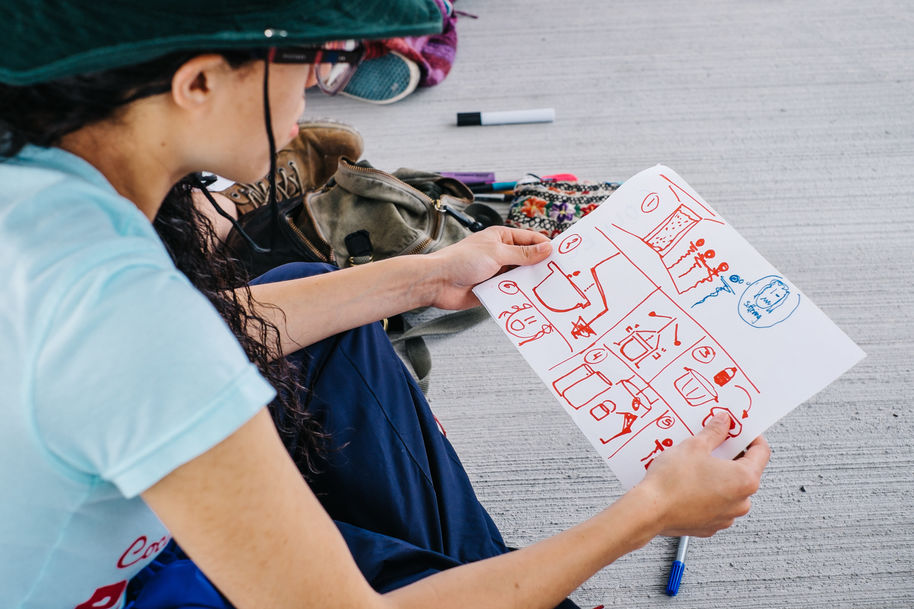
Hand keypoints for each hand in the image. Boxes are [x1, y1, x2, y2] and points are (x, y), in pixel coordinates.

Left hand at [425, 226, 551, 309]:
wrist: (437, 283)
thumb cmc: (461, 260)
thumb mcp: (496, 253)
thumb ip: (523, 254)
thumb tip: (547, 248)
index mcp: (502, 238)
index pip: (531, 240)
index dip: (547, 247)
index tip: (563, 256)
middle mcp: (502, 254)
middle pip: (529, 260)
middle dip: (542, 267)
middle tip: (563, 276)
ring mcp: (498, 272)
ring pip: (522, 277)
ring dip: (532, 283)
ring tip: (551, 291)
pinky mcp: (494, 289)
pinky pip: (512, 292)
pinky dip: (521, 295)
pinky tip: (534, 301)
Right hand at [638, 413, 770, 537]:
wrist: (649, 511)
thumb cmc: (671, 483)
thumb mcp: (694, 446)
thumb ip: (715, 432)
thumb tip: (723, 423)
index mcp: (745, 480)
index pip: (761, 452)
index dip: (751, 437)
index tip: (740, 431)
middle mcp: (741, 502)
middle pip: (745, 471)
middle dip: (730, 456)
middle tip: (713, 444)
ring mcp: (726, 517)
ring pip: (729, 489)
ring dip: (718, 476)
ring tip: (696, 464)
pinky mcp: (710, 525)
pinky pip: (715, 504)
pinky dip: (706, 493)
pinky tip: (689, 483)